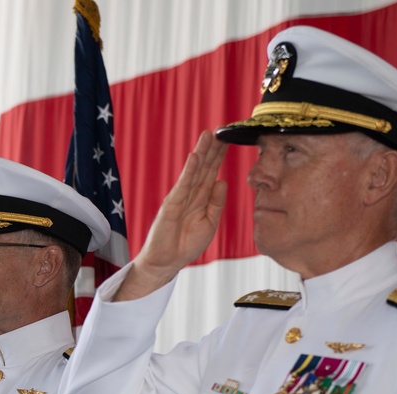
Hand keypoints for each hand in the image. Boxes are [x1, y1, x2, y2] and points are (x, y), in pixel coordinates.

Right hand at [115, 130, 227, 300]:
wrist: (167, 262)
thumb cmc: (186, 245)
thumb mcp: (209, 222)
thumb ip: (216, 202)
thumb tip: (222, 180)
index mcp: (200, 199)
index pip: (211, 173)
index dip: (219, 157)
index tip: (229, 140)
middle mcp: (190, 194)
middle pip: (203, 167)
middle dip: (212, 149)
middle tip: (222, 129)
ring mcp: (180, 198)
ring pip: (194, 171)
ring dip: (201, 152)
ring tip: (209, 135)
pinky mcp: (171, 205)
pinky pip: (183, 185)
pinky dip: (189, 171)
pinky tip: (195, 157)